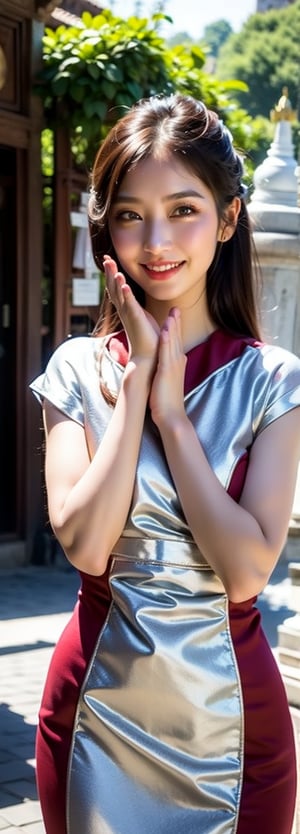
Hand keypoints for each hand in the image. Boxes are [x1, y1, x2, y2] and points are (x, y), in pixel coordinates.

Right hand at [103, 255, 159, 366]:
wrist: (149, 356)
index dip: (112, 274)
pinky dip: (126, 294)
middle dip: (110, 272)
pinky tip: (123, 284)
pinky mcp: (136, 319)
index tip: (109, 261)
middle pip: (114, 287)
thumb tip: (140, 302)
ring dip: (115, 280)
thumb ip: (140, 308)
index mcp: (127, 309)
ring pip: (119, 294)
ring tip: (111, 267)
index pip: (117, 288)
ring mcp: (129, 314)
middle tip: (106, 258)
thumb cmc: (149, 338)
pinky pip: (130, 304)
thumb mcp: (145, 318)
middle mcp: (125, 310)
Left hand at [149, 308, 186, 426]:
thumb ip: (167, 371)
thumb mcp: (167, 381)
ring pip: (172, 343)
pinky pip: (166, 353)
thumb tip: (163, 366)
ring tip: (172, 313)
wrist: (171, 416)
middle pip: (176, 339)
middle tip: (176, 308)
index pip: (175, 343)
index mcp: (176, 364)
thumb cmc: (167, 401)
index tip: (174, 316)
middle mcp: (177, 362)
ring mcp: (173, 366)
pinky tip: (164, 331)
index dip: (175, 329)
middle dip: (175, 323)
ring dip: (172, 327)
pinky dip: (165, 341)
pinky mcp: (167, 372)